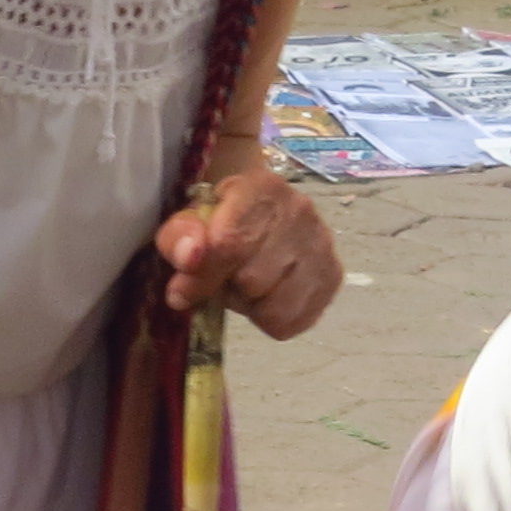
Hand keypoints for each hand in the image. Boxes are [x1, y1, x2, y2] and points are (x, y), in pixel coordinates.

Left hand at [159, 165, 340, 342]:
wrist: (259, 216)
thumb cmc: (218, 223)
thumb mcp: (187, 225)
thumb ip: (178, 239)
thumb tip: (189, 257)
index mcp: (261, 189)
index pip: (230, 244)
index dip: (203, 276)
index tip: (181, 291)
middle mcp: (300, 210)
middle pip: (253, 280)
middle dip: (230, 287)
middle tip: (226, 277)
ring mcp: (322, 243)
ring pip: (276, 306)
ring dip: (252, 305)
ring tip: (249, 285)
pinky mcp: (332, 275)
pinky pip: (293, 320)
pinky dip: (272, 319)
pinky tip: (268, 295)